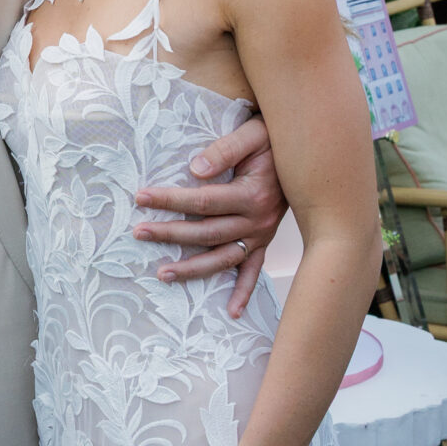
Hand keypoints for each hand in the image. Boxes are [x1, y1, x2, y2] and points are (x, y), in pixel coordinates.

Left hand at [134, 113, 285, 316]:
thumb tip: (194, 170)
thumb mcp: (252, 134)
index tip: (141, 197)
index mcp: (252, 195)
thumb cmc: (273, 140)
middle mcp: (258, 221)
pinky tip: (232, 311)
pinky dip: (244, 291)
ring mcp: (261, 235)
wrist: (307, 154)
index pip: (203, 201)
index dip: (170, 199)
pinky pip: (253, 270)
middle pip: (207, 233)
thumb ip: (224, 150)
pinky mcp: (264, 242)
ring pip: (223, 259)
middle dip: (170, 234)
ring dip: (193, 269)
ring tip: (163, 274)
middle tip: (139, 233)